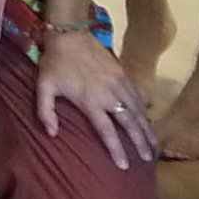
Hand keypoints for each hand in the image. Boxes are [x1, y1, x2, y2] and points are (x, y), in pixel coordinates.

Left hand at [31, 27, 156, 169]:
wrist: (70, 33)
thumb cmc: (55, 63)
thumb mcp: (43, 86)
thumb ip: (45, 111)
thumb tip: (51, 134)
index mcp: (90, 101)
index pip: (107, 131)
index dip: (116, 149)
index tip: (124, 166)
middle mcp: (109, 95)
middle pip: (129, 123)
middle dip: (140, 142)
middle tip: (148, 160)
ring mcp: (119, 83)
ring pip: (138, 110)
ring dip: (147, 128)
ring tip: (154, 146)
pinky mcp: (123, 73)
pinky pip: (138, 96)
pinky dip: (145, 110)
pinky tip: (148, 120)